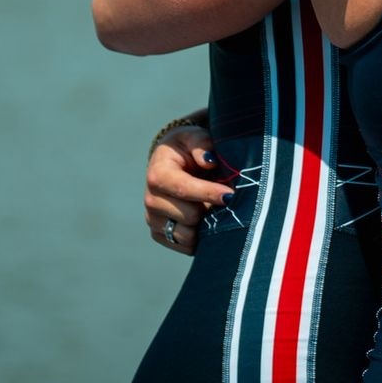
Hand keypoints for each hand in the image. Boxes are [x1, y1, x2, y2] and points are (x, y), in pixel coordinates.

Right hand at [144, 124, 232, 255]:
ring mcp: (153, 219)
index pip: (183, 189)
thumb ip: (202, 143)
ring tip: (213, 208)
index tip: (230, 195)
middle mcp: (151, 199)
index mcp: (158, 174)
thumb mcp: (194, 136)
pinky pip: (184, 246)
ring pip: (186, 235)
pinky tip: (205, 220)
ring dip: (204, 225)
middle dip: (209, 208)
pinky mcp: (158, 234)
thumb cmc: (188, 148)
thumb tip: (210, 160)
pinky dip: (199, 237)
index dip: (208, 193)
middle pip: (188, 215)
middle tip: (223, 199)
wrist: (173, 162)